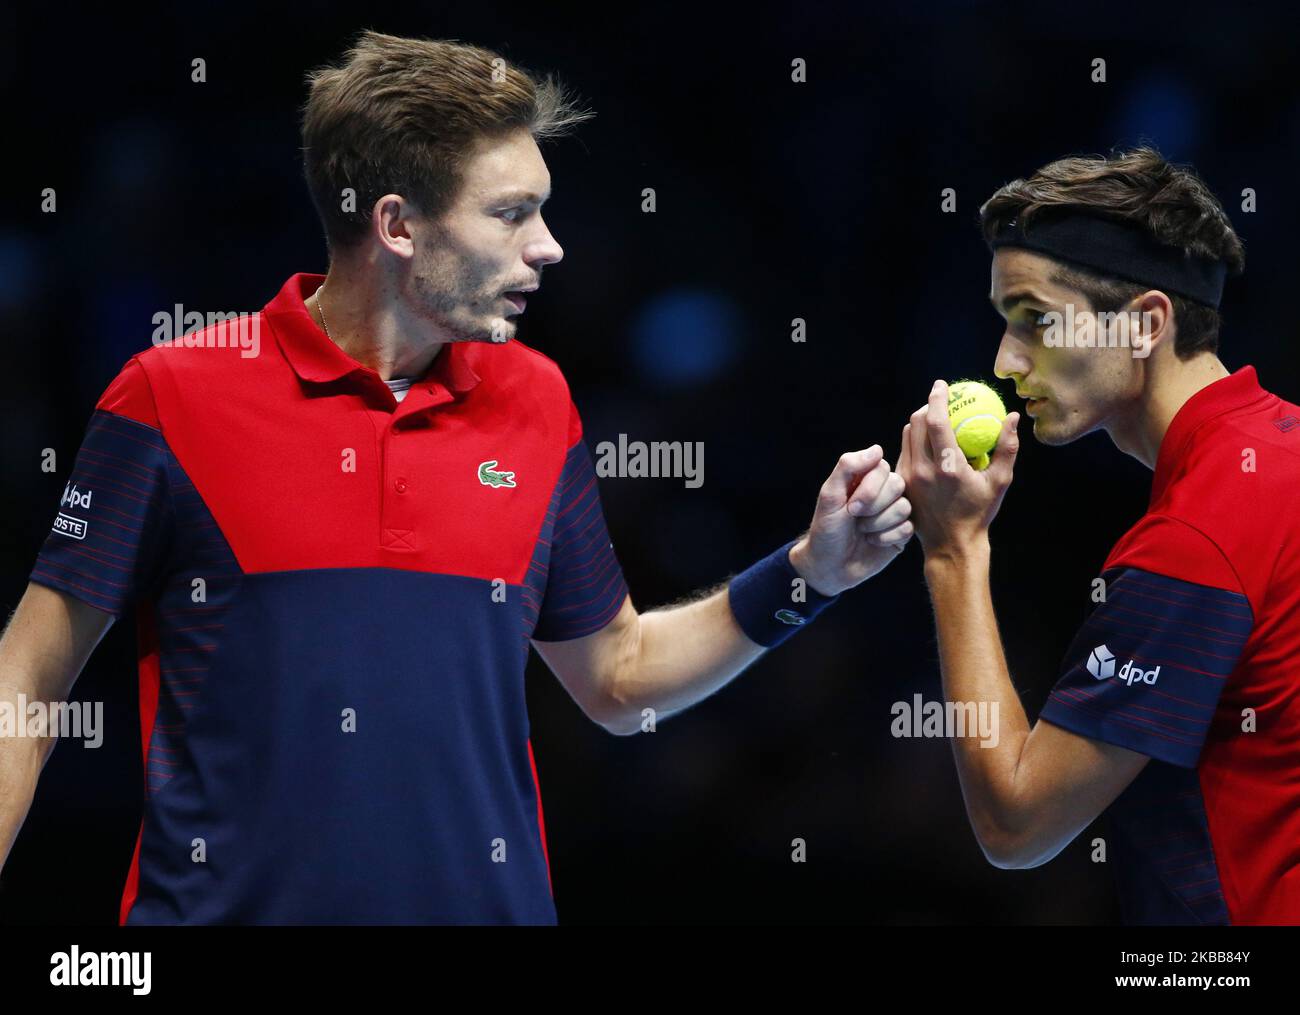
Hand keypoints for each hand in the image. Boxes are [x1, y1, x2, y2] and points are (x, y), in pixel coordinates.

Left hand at [788, 445, 913, 595]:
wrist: (829, 566)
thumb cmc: (826, 529)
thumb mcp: (830, 495)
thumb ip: (848, 467)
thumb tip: (877, 449)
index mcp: (865, 478)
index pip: (882, 467)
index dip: (869, 487)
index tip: (850, 506)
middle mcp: (884, 492)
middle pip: (897, 485)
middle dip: (873, 507)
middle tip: (855, 518)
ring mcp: (894, 512)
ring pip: (904, 507)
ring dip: (878, 524)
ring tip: (862, 531)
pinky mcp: (902, 533)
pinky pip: (908, 528)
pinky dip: (886, 537)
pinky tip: (873, 542)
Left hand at [895, 379, 1019, 556]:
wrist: (951, 544)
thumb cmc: (979, 512)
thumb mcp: (1000, 482)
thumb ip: (1007, 447)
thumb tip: (1011, 416)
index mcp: (948, 467)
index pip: (935, 422)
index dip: (936, 398)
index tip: (942, 385)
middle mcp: (923, 470)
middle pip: (916, 423)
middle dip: (926, 406)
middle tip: (940, 402)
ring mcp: (907, 477)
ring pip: (906, 435)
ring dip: (918, 422)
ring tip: (934, 420)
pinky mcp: (900, 483)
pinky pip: (903, 451)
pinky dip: (913, 440)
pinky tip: (927, 442)